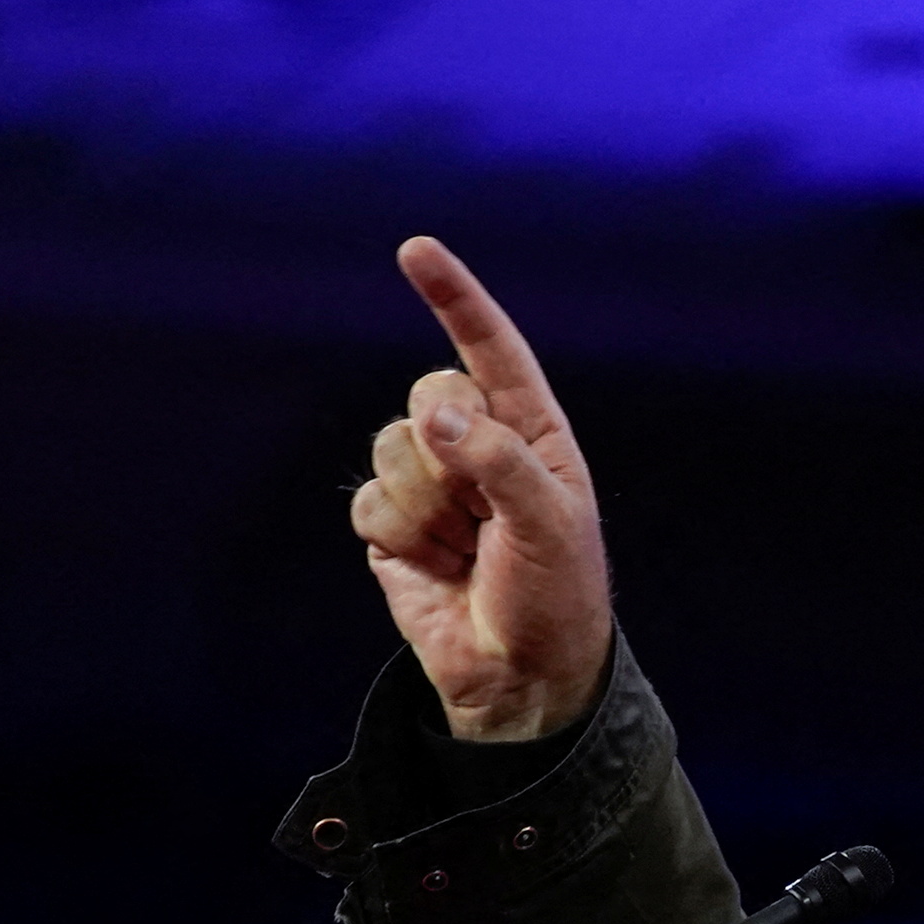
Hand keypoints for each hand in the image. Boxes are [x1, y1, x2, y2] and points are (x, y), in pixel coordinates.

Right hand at [349, 237, 611, 740]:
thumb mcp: (550, 525)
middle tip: (484, 515)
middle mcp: (477, 444)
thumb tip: (433, 413)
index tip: (416, 249)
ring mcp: (431, 483)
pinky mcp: (392, 526)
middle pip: (427, 396)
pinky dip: (399, 538)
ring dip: (427, 507)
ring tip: (465, 548)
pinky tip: (433, 568)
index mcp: (532, 430)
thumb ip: (497, 461)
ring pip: (391, 449)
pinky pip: (367, 504)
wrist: (520, 674)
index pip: (490, 349)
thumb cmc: (556, 595)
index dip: (454, 298)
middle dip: (447, 451)